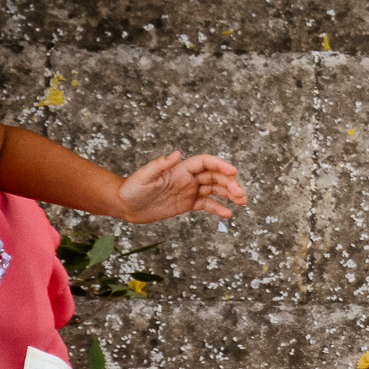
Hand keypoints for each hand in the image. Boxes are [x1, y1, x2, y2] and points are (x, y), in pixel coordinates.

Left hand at [117, 151, 246, 223]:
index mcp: (180, 169)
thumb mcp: (144, 177)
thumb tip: (177, 154)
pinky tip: (228, 213)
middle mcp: (187, 178)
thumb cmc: (131, 189)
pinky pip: (207, 204)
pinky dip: (218, 208)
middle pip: (215, 177)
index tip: (233, 172)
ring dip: (229, 193)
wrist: (125, 206)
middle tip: (241, 195)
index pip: (205, 163)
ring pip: (215, 189)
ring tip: (242, 201)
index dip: (220, 165)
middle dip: (230, 183)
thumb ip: (160, 165)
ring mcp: (189, 191)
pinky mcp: (187, 204)